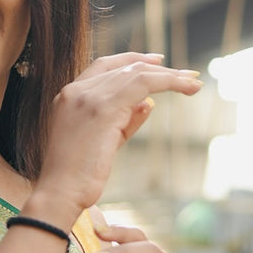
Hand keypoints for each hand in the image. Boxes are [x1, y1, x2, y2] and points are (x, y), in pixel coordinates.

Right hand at [29, 53, 201, 219]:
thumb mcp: (103, 143)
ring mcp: (88, 97)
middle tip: (186, 75)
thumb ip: (124, 121)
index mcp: (68, 97)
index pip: (104, 66)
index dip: (131, 59)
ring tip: (193, 83)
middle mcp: (76, 91)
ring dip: (169, 76)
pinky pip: (144, 84)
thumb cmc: (76, 178)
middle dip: (157, 68)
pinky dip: (169, 82)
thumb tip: (148, 103)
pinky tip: (186, 88)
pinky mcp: (104, 108)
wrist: (60, 193)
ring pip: (137, 73)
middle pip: (124, 67)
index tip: (156, 62)